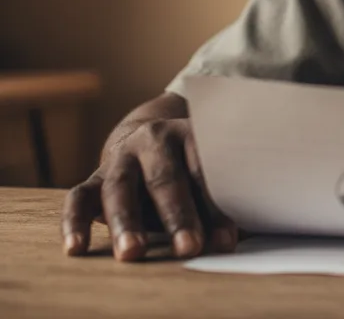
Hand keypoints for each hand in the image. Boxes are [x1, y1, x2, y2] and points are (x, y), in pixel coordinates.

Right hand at [61, 116, 236, 260]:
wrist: (149, 140)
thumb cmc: (187, 166)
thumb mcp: (203, 174)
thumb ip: (213, 203)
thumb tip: (226, 242)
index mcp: (189, 133)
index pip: (204, 169)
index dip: (215, 206)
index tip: (225, 240)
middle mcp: (153, 139)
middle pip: (165, 177)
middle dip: (178, 215)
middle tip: (189, 248)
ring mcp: (121, 157)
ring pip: (120, 187)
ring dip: (126, 221)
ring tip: (133, 252)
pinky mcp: (94, 178)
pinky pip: (78, 197)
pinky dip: (74, 222)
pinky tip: (76, 248)